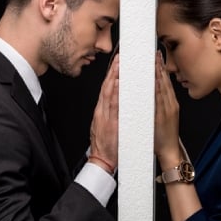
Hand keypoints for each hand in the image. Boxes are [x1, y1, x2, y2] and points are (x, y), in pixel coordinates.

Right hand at [89, 53, 118, 172]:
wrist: (102, 161)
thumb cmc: (105, 145)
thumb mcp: (104, 125)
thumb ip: (109, 113)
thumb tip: (118, 100)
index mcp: (101, 112)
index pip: (105, 89)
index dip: (111, 75)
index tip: (117, 64)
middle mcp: (101, 112)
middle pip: (106, 87)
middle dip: (112, 72)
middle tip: (119, 58)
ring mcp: (105, 117)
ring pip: (108, 94)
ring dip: (114, 78)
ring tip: (120, 65)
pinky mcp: (109, 123)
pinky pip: (113, 106)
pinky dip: (115, 94)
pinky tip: (118, 84)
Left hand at [154, 51, 180, 166]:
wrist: (170, 151)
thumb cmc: (164, 135)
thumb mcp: (165, 116)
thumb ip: (160, 103)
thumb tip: (152, 90)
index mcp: (171, 103)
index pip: (165, 82)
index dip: (160, 68)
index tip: (155, 56)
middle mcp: (170, 104)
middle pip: (164, 82)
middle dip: (158, 66)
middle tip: (152, 53)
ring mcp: (167, 110)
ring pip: (161, 88)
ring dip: (156, 74)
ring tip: (151, 61)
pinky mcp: (163, 116)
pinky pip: (158, 100)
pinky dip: (155, 89)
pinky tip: (151, 80)